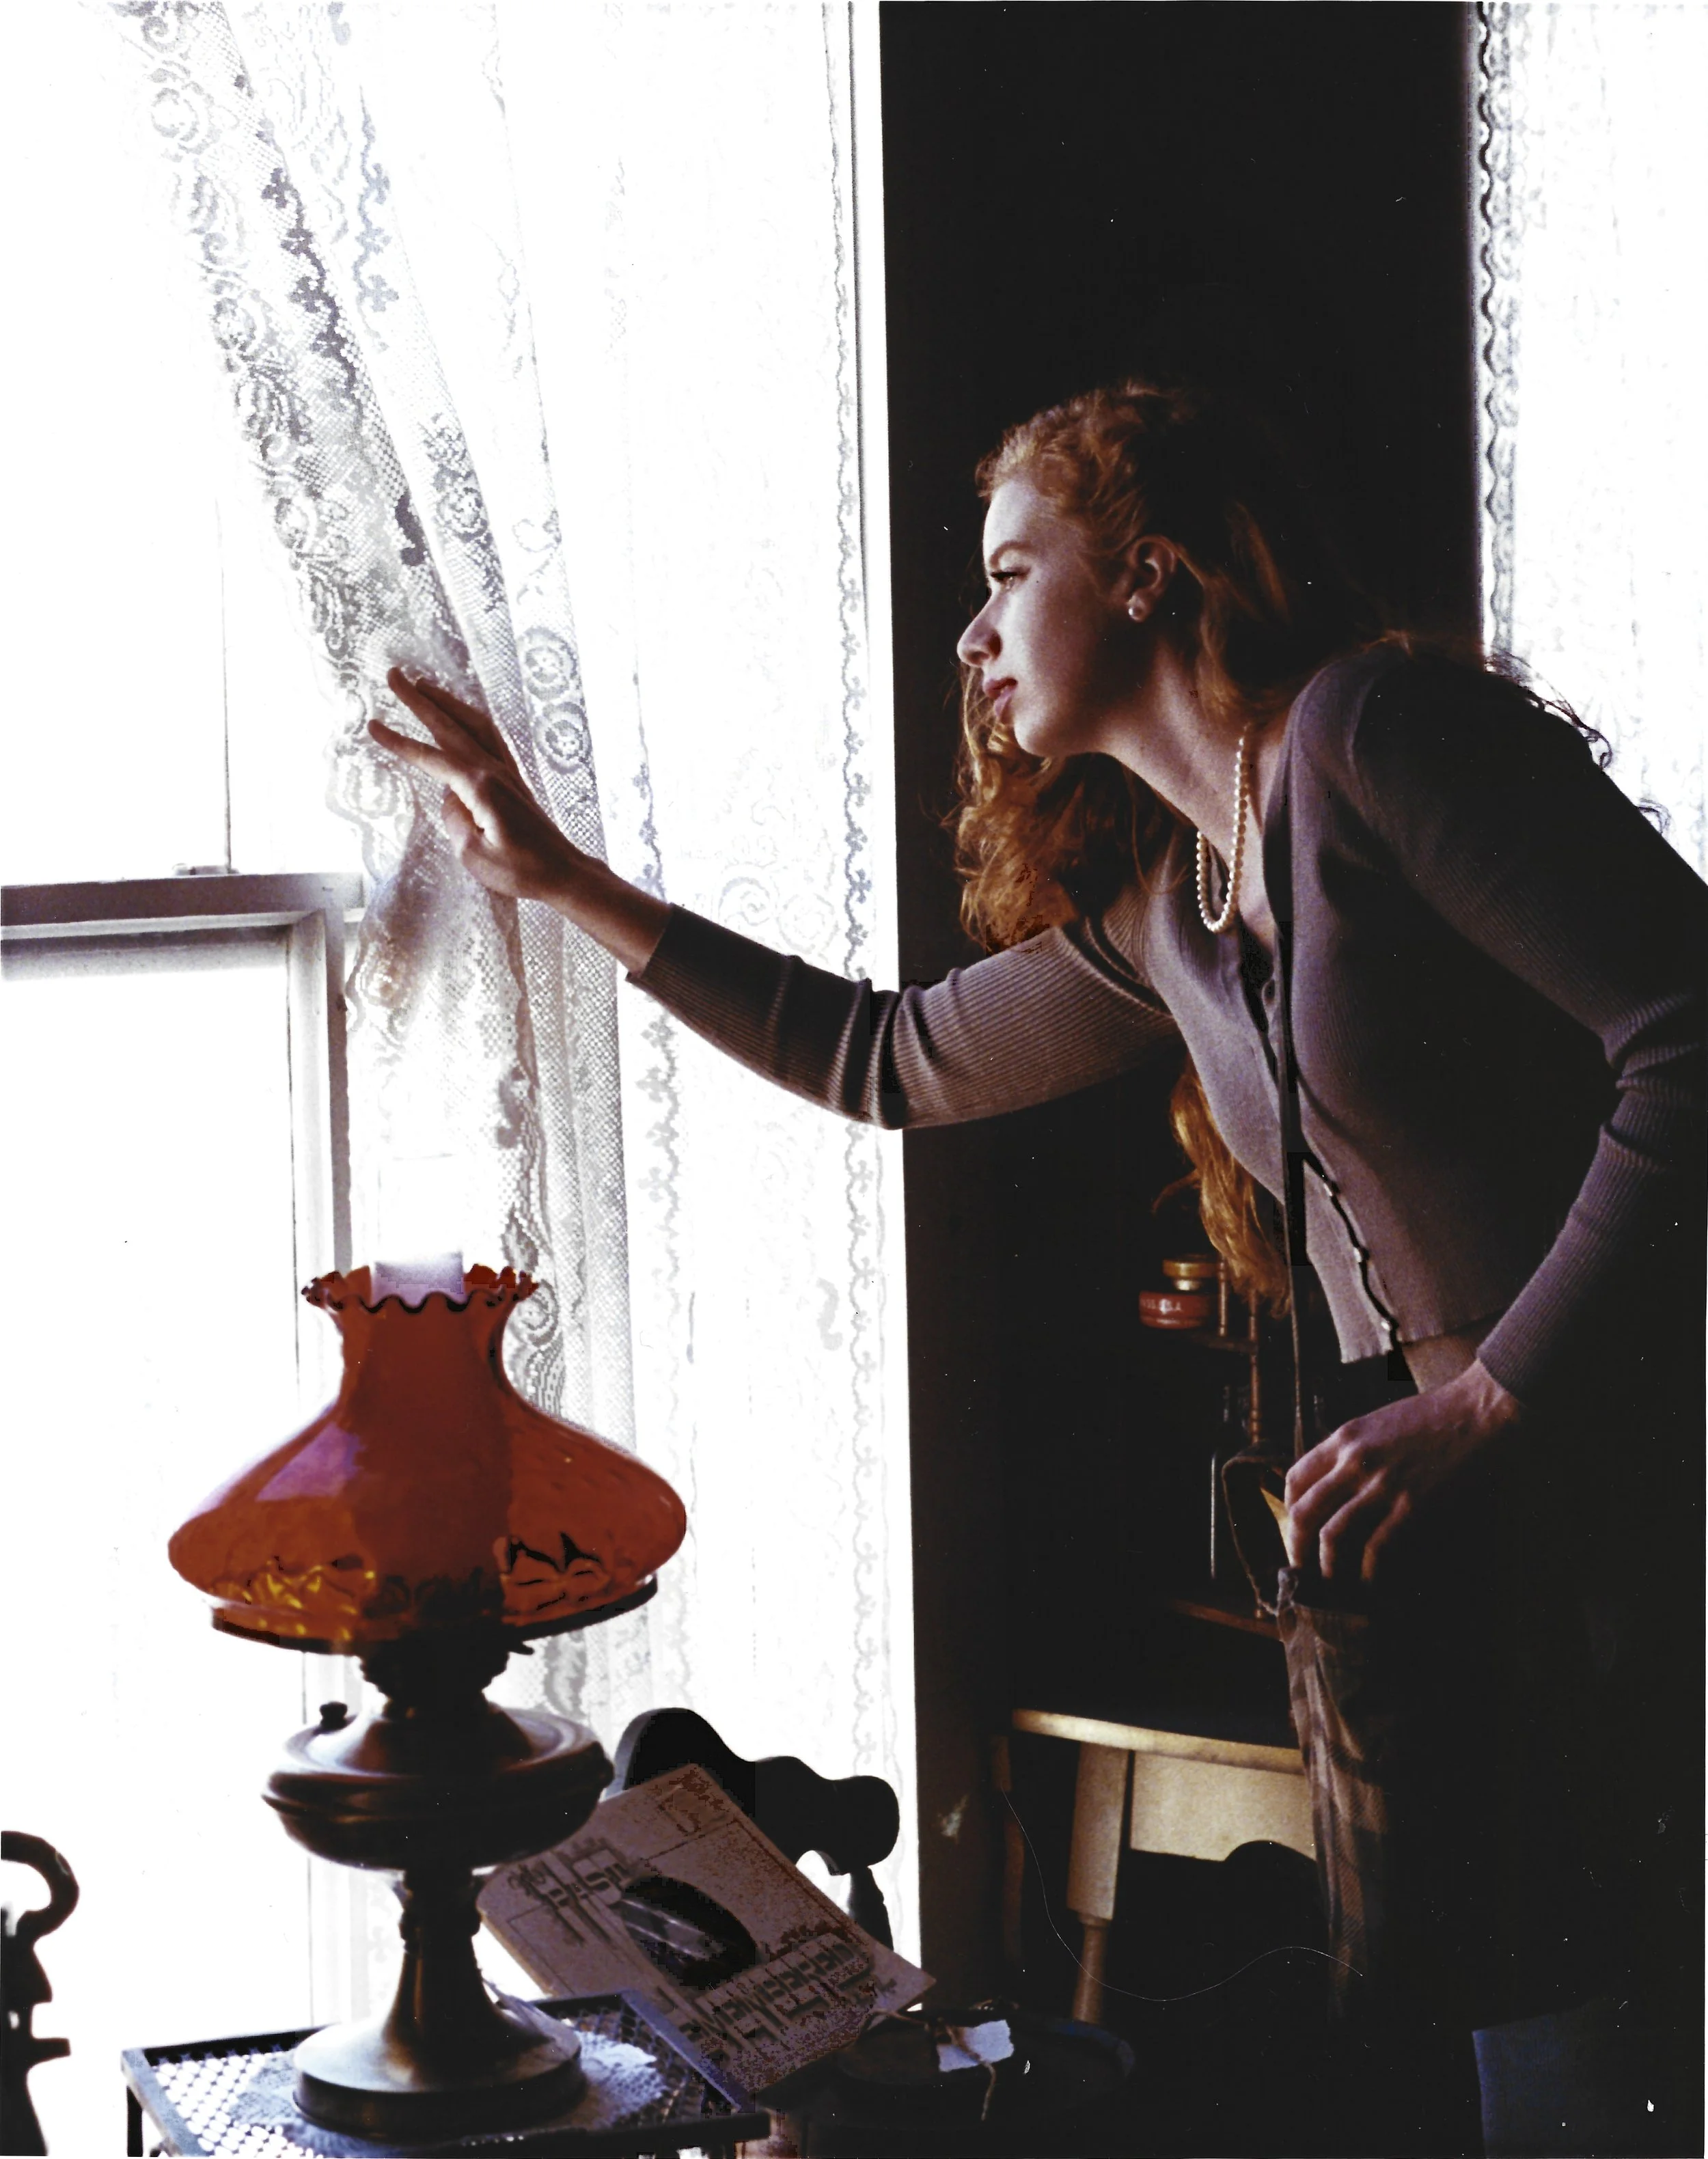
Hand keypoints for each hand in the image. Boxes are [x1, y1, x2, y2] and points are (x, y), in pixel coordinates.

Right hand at [367, 670, 669, 971]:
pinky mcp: (514, 779)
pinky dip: (472, 719)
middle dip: (419, 699)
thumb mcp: (474, 855)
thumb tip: (450, 799)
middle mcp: (494, 770)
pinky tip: (463, 716)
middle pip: (450, 726)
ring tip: (424, 686)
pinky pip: (490, 737)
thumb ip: (454, 821)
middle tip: (393, 674)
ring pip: (474, 724)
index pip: (431, 758)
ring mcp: (507, 772)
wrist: (563, 873)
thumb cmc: (521, 871)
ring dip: (447, 702)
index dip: (400, 742)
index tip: (373, 725)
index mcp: (480, 787)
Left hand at [1282, 1359, 1524, 1584]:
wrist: (1485, 1410)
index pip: (1295, 1479)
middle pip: (1304, 1513)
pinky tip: (1375, 1587)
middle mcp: (1354, 1461)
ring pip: (1332, 1537)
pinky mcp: (1414, 1506)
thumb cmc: (1440, 1416)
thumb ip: (1357, 1451)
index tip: (1300, 1532)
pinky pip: (1376, 1550)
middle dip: (1298, 1549)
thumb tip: (1343, 1485)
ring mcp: (1383, 1484)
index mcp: (1345, 1437)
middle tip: (1305, 1571)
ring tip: (1335, 1588)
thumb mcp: (1382, 1423)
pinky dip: (1370, 1575)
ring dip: (1329, 1569)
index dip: (1291, 1511)